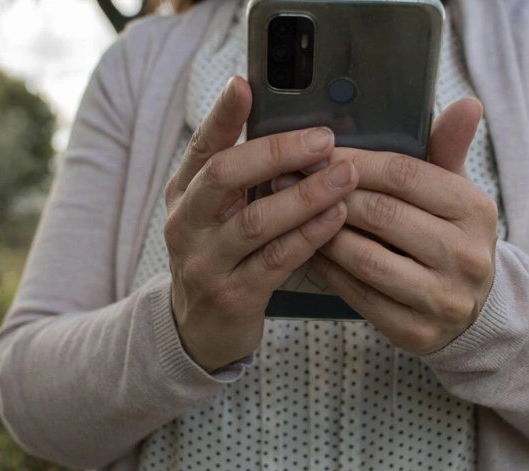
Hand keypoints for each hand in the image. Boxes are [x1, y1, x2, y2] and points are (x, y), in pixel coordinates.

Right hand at [164, 76, 358, 372]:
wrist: (200, 329)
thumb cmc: (220, 257)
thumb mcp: (215, 214)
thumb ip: (240, 177)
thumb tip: (291, 130)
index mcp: (183, 194)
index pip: (202, 146)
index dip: (223, 115)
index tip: (245, 84)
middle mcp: (186, 224)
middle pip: (225, 175)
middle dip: (277, 152)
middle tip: (323, 138)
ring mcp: (205, 262)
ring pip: (256, 220)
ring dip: (305, 195)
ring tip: (344, 175)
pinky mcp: (232, 295)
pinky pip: (276, 260)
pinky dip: (310, 236)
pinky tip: (337, 217)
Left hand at [304, 99, 497, 354]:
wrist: (470, 308)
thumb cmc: (447, 234)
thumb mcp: (454, 191)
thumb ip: (447, 148)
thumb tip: (465, 103)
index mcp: (475, 210)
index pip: (406, 175)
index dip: (355, 161)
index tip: (317, 153)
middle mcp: (466, 256)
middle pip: (382, 214)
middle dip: (329, 194)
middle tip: (289, 180)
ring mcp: (442, 298)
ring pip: (365, 258)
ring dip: (321, 233)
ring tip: (291, 214)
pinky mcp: (416, 331)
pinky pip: (358, 295)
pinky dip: (328, 270)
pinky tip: (306, 250)